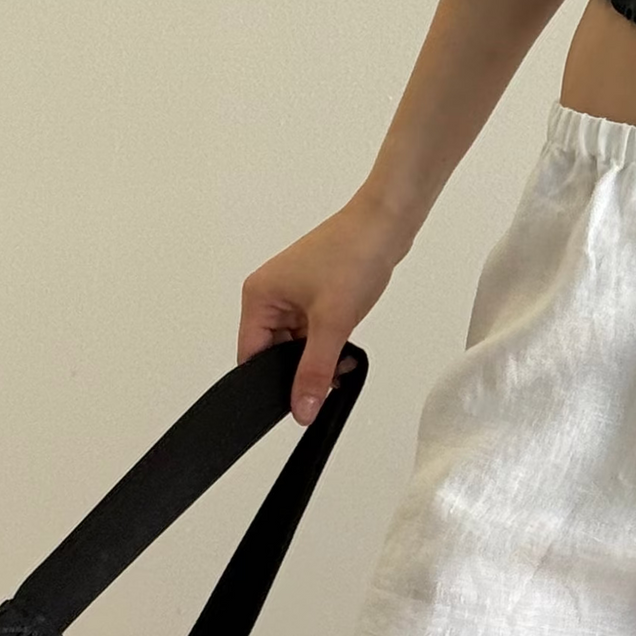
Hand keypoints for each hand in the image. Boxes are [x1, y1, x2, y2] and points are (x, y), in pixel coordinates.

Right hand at [238, 188, 412, 424]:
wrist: (384, 226)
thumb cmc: (352, 256)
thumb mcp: (332, 323)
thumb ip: (315, 371)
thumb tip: (301, 409)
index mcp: (259, 297)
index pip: (251, 355)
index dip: (269, 383)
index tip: (293, 403)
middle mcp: (269, 296)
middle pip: (274, 353)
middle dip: (301, 370)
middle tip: (330, 378)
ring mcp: (292, 296)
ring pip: (297, 346)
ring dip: (319, 359)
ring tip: (343, 360)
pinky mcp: (314, 297)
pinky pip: (313, 334)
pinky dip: (329, 346)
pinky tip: (347, 350)